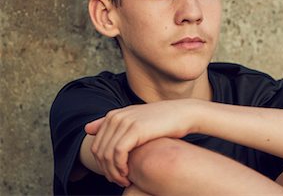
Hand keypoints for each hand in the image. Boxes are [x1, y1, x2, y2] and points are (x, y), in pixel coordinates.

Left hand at [84, 99, 198, 186]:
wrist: (183, 113)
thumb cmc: (162, 121)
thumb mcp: (135, 120)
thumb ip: (112, 125)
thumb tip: (87, 128)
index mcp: (113, 115)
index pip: (96, 146)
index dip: (102, 165)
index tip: (115, 175)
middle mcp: (116, 117)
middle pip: (99, 151)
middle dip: (106, 170)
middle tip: (119, 181)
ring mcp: (124, 122)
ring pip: (107, 154)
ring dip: (113, 172)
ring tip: (123, 180)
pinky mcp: (135, 129)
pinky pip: (118, 153)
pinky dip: (120, 167)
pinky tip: (128, 174)